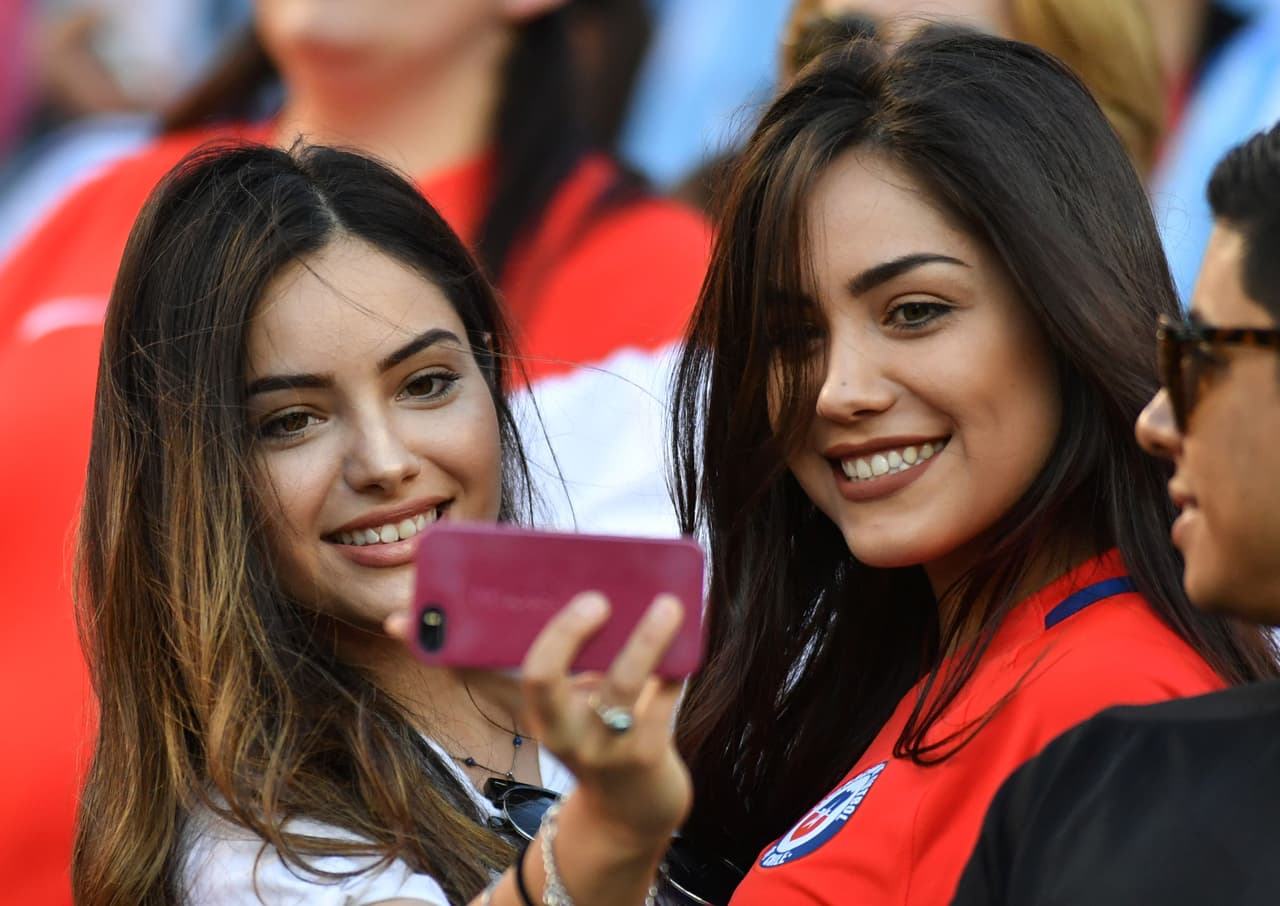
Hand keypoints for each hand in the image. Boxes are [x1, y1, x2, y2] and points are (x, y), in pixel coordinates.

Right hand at [520, 592, 691, 850]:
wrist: (629, 814)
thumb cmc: (605, 740)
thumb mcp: (581, 713)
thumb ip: (591, 669)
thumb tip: (624, 600)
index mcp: (543, 717)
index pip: (532, 674)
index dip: (554, 635)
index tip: (587, 599)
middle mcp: (564, 734)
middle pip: (547, 680)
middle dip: (568, 633)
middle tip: (600, 599)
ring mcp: (603, 747)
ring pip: (621, 684)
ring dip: (647, 640)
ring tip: (669, 606)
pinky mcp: (644, 755)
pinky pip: (663, 697)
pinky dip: (675, 666)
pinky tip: (686, 645)